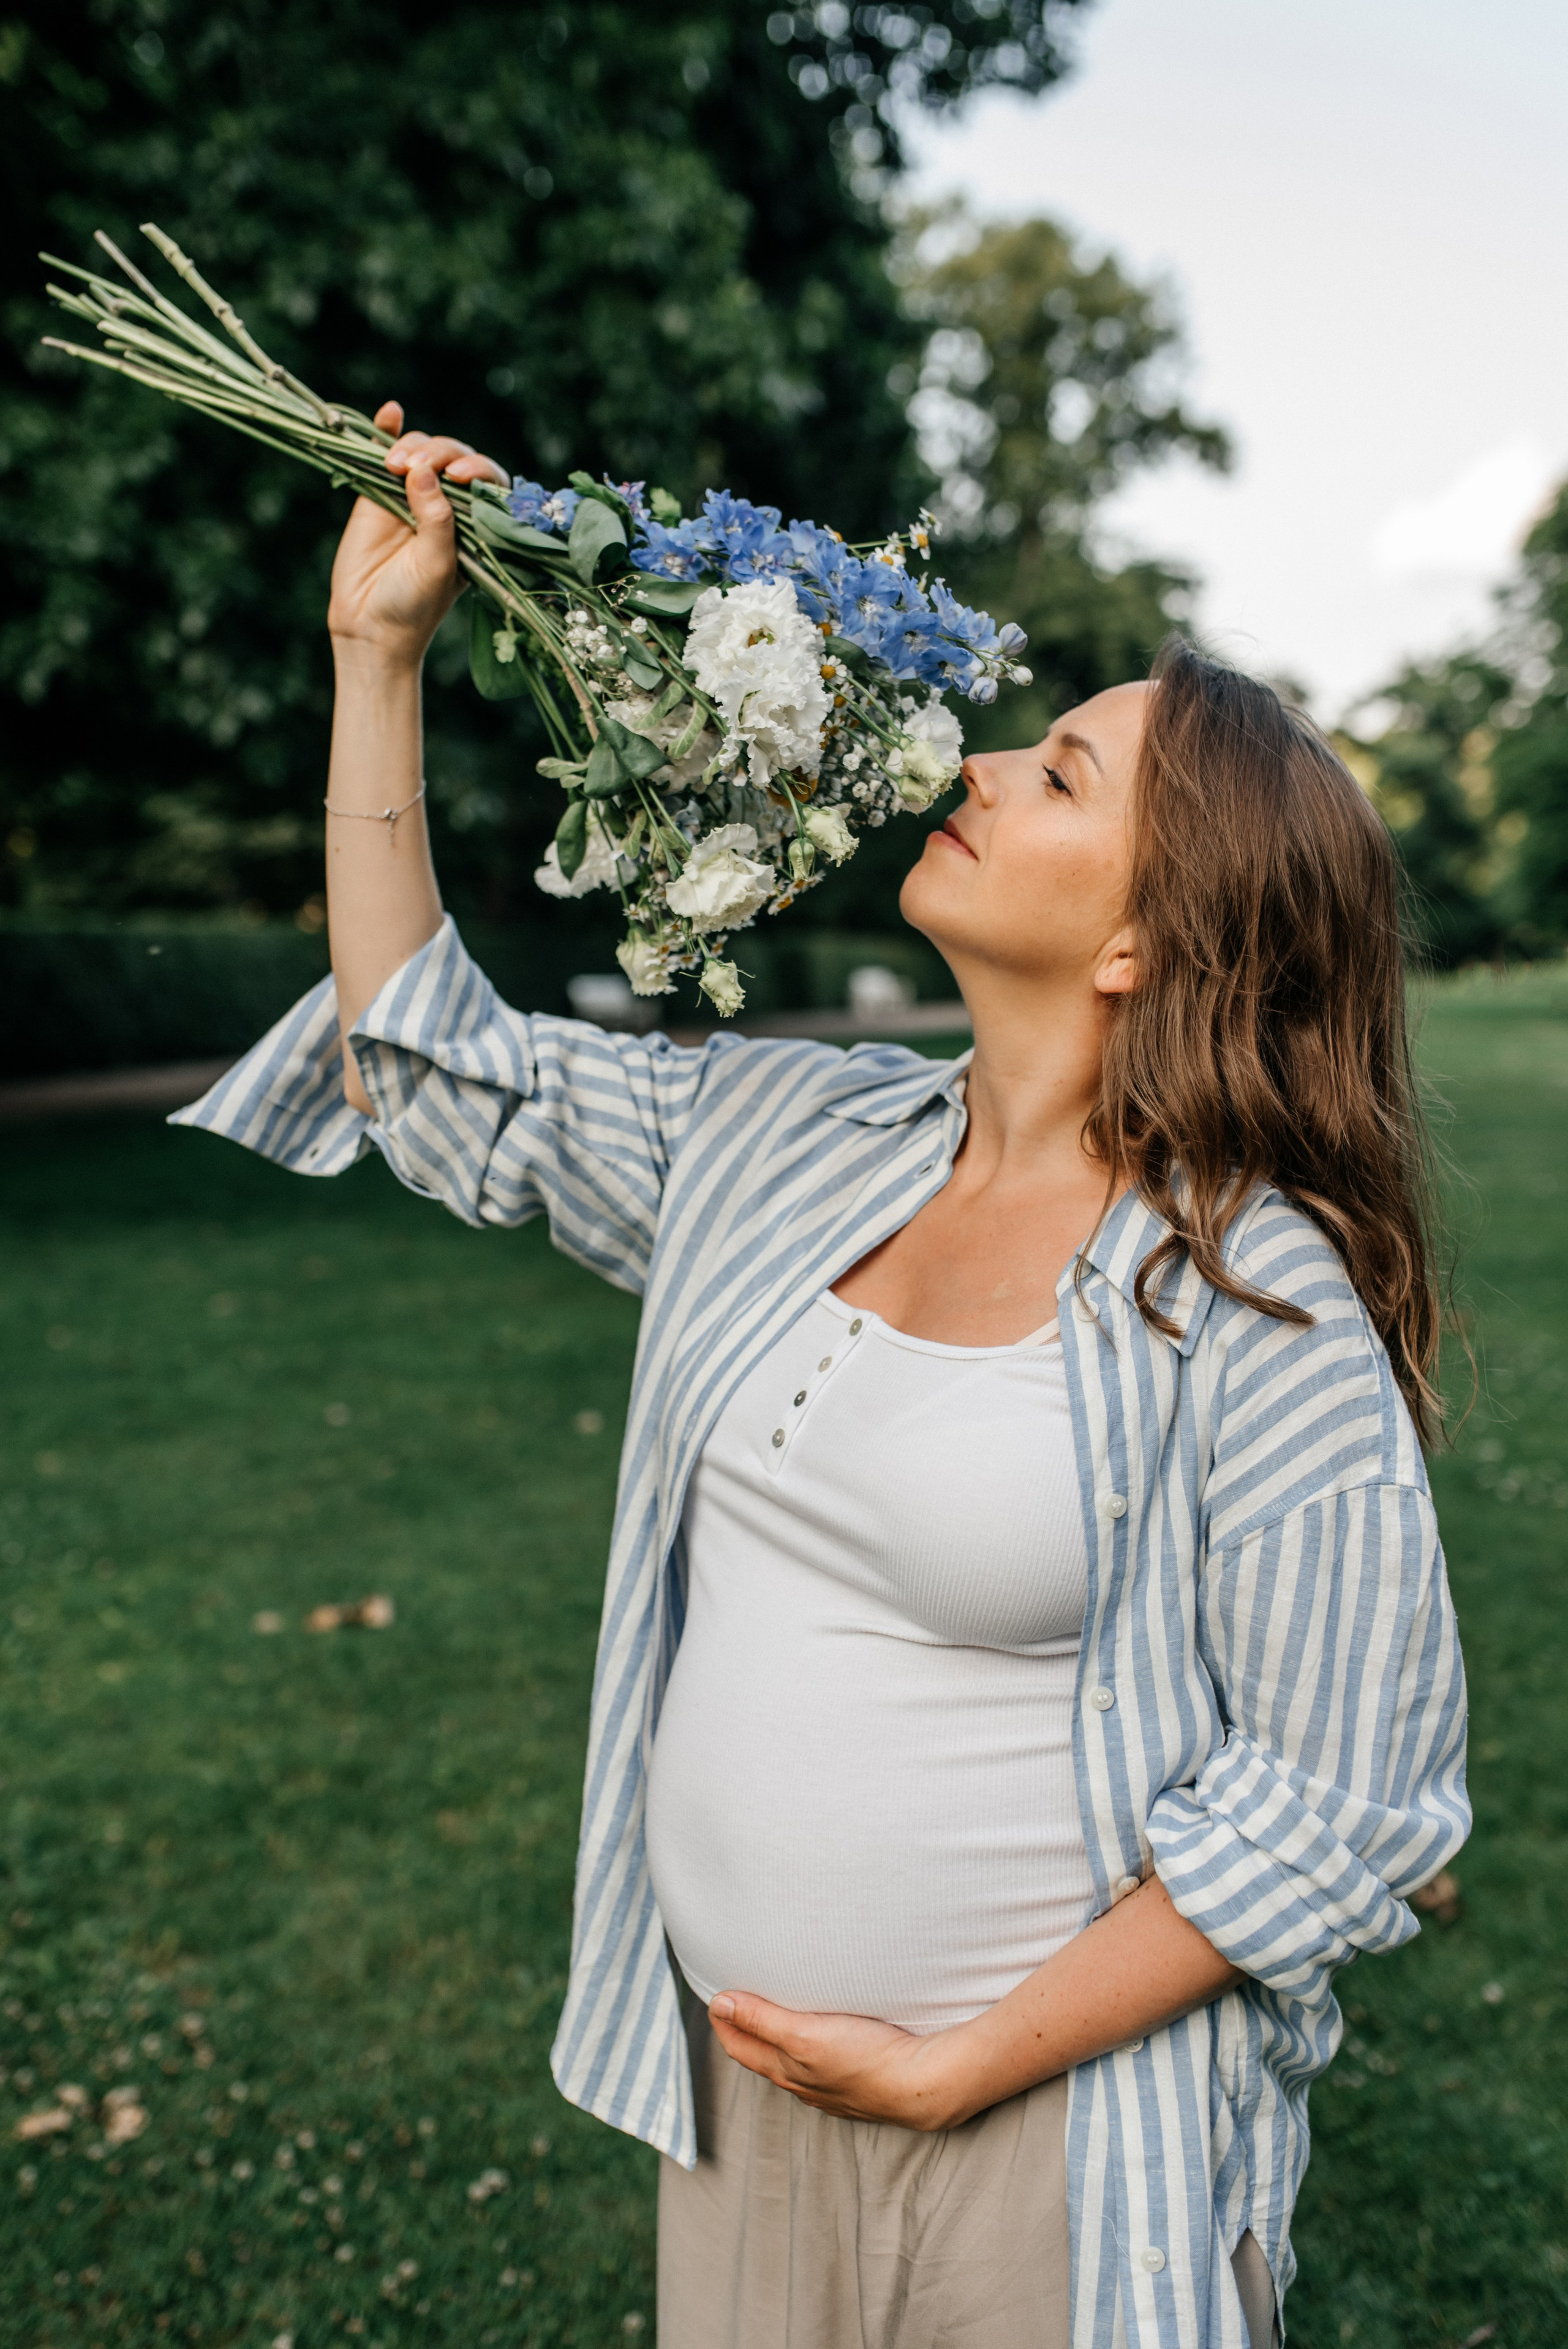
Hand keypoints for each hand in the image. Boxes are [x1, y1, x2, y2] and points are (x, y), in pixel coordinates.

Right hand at [327, 400, 509, 671]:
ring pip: (421, 451)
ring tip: (395, 464)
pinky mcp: (378, 494)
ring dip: (412, 446)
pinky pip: (386, 452)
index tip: (459, 477)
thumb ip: (436, 519)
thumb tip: (425, 469)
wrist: (369, 627)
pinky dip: (387, 429)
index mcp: (475, 526)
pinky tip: (389, 411)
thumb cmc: (415, 606)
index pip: (488, 483)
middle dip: (441, 454)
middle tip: (417, 467)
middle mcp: (448, 506)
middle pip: (454, 458)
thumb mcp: (436, 566)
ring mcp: (413, 496)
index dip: (478, 469)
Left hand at [707, 1991, 979, 2131]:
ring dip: (777, 2039)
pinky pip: (821, 2064)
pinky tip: (823, 2037)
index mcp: (785, 2070)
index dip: (724, 2021)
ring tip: (775, 2011)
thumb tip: (719, 2004)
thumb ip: (762, 2020)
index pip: (739, 2046)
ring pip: (793, 2061)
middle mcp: (804, 2083)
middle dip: (746, 2029)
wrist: (921, 2085)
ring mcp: (831, 2086)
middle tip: (737, 1998)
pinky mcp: (857, 2081)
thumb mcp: (803, 2035)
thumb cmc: (864, 2058)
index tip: (715, 1994)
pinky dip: (809, 2047)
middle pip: (763, 2055)